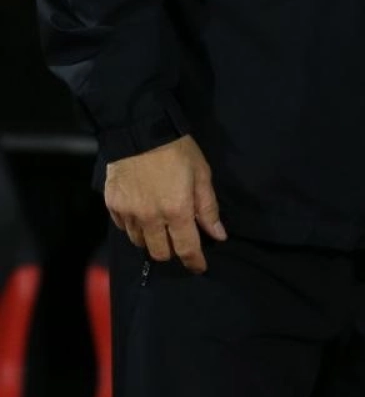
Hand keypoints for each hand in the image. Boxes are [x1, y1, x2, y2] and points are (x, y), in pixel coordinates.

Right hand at [104, 135, 226, 273]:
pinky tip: (142, 213)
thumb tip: (219, 235)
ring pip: (140, 243)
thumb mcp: (201, 174)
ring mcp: (129, 213)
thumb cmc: (178, 150)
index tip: (199, 266)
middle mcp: (151, 218)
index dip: (194, 261)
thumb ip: (208, 207)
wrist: (140, 130)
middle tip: (178, 240)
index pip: (186, 248)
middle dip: (172, 252)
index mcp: (177, 211)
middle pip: (160, 253)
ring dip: (152, 240)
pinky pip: (124, 227)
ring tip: (159, 226)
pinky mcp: (113, 206)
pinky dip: (134, 226)